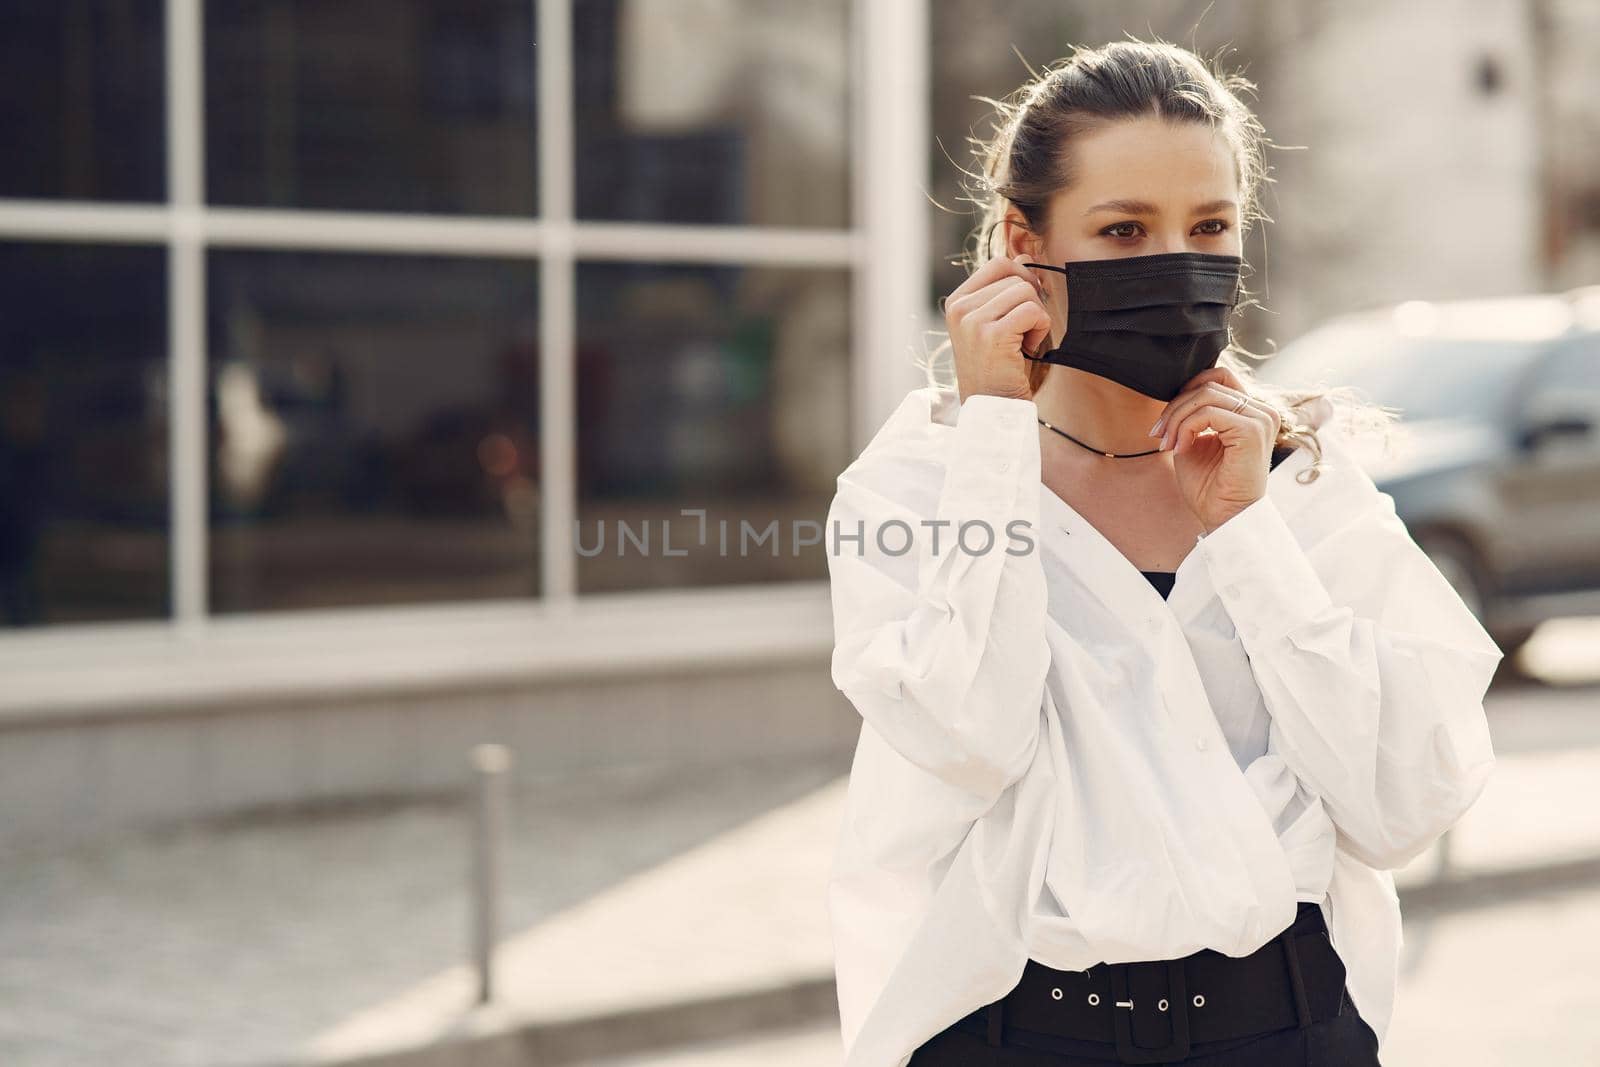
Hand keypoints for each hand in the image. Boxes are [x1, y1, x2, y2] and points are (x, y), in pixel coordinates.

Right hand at [941, 253, 1053, 403]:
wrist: (993, 408)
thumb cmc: (1000, 367)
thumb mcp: (999, 322)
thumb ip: (1006, 290)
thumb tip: (1024, 256)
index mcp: (957, 302)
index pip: (997, 264)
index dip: (1022, 276)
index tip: (1026, 303)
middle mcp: (959, 308)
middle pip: (1015, 275)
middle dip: (1030, 301)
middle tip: (1023, 331)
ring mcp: (972, 321)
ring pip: (1025, 291)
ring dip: (1036, 317)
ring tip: (1023, 342)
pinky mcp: (991, 335)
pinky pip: (1032, 310)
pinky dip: (1039, 329)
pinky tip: (1027, 349)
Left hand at [1152, 367, 1282, 533]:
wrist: (1223, 518)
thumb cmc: (1208, 486)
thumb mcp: (1194, 440)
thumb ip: (1191, 414)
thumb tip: (1175, 391)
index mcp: (1250, 411)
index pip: (1218, 377)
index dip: (1186, 390)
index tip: (1165, 421)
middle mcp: (1261, 411)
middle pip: (1207, 385)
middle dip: (1174, 408)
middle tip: (1158, 435)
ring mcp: (1260, 418)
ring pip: (1205, 396)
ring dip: (1176, 419)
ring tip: (1166, 444)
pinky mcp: (1253, 430)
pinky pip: (1208, 413)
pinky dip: (1185, 428)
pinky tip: (1179, 449)